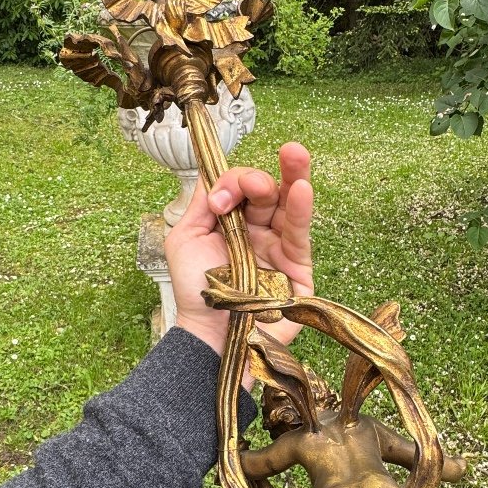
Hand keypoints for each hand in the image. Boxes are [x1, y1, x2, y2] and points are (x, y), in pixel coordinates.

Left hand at [165, 142, 313, 373]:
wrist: (208, 334)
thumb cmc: (195, 291)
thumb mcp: (185, 237)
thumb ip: (202, 202)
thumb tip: (214, 170)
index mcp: (234, 222)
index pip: (240, 188)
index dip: (231, 184)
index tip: (217, 202)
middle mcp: (259, 231)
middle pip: (269, 191)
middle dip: (262, 177)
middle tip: (258, 173)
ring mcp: (279, 247)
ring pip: (290, 205)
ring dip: (294, 175)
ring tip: (295, 153)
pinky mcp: (298, 268)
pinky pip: (300, 233)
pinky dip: (302, 208)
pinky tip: (301, 188)